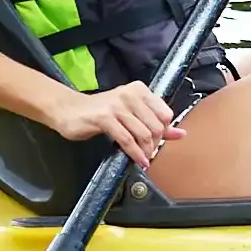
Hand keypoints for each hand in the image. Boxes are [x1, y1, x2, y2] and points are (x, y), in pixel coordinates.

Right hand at [51, 80, 175, 164]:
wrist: (69, 110)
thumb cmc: (100, 112)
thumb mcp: (130, 114)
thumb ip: (156, 123)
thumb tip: (180, 134)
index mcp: (139, 90)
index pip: (165, 114)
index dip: (163, 132)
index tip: (157, 141)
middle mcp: (129, 95)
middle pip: (156, 126)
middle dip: (154, 144)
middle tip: (149, 153)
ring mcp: (117, 106)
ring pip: (143, 134)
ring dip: (146, 151)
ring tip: (144, 158)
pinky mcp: (104, 118)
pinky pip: (127, 140)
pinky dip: (135, 154)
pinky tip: (138, 160)